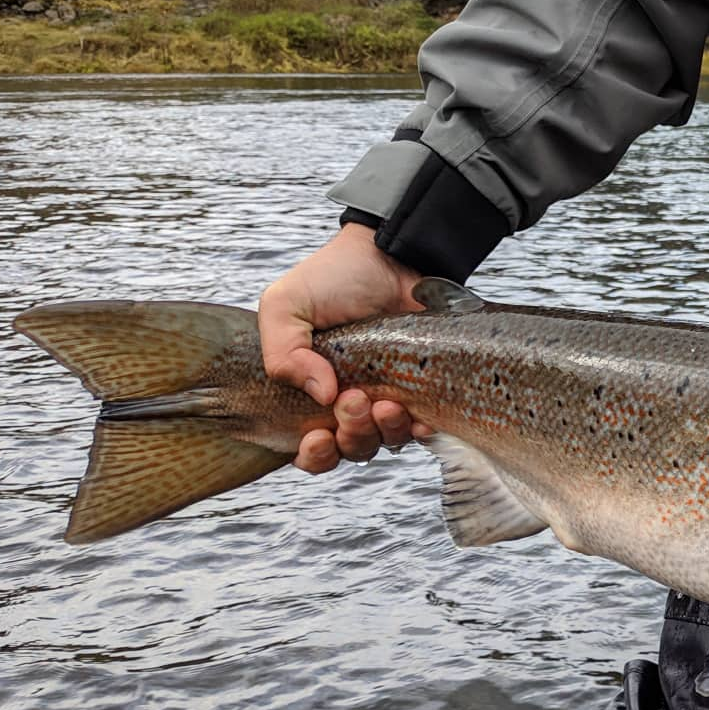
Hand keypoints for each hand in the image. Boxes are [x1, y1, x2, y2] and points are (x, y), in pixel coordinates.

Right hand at [257, 223, 433, 471]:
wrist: (391, 254)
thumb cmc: (334, 279)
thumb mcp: (286, 305)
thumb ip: (282, 352)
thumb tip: (321, 395)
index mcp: (310, 392)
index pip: (310, 450)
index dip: (313, 455)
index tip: (317, 436)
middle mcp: (349, 403)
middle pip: (351, 449)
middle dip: (351, 434)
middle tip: (354, 398)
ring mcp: (389, 398)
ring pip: (388, 442)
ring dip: (384, 430)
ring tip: (387, 401)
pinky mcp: (426, 390)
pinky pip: (426, 427)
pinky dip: (422, 428)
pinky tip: (420, 415)